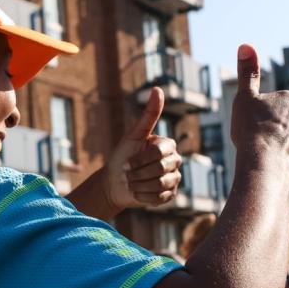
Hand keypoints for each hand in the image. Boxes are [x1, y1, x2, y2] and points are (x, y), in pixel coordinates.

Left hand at [102, 87, 181, 212]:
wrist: (114, 183)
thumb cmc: (122, 157)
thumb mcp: (133, 136)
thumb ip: (148, 115)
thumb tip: (158, 89)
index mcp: (167, 145)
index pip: (159, 153)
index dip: (140, 159)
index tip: (127, 161)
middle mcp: (175, 161)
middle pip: (161, 169)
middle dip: (138, 173)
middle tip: (127, 174)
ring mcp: (174, 179)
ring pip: (161, 184)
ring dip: (140, 185)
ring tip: (131, 183)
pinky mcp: (170, 195)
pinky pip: (161, 198)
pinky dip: (144, 196)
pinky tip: (136, 192)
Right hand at [231, 45, 288, 166]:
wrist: (264, 164)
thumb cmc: (252, 130)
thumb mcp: (244, 97)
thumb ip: (248, 73)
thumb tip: (246, 45)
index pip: (276, 107)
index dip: (261, 118)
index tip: (255, 126)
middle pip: (286, 123)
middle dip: (274, 132)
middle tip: (260, 141)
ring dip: (280, 146)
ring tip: (268, 155)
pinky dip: (287, 158)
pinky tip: (277, 164)